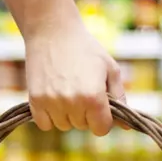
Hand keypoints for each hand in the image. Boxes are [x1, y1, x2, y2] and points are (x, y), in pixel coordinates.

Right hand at [24, 16, 125, 136]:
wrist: (53, 32)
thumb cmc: (86, 49)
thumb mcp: (110, 69)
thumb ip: (119, 98)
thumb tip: (126, 126)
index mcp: (94, 97)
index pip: (101, 129)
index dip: (103, 119)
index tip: (99, 106)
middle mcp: (72, 102)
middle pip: (82, 126)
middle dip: (85, 114)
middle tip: (81, 90)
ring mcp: (52, 102)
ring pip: (63, 125)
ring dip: (67, 115)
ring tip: (67, 91)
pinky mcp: (35, 100)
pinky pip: (45, 124)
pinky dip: (49, 116)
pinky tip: (53, 98)